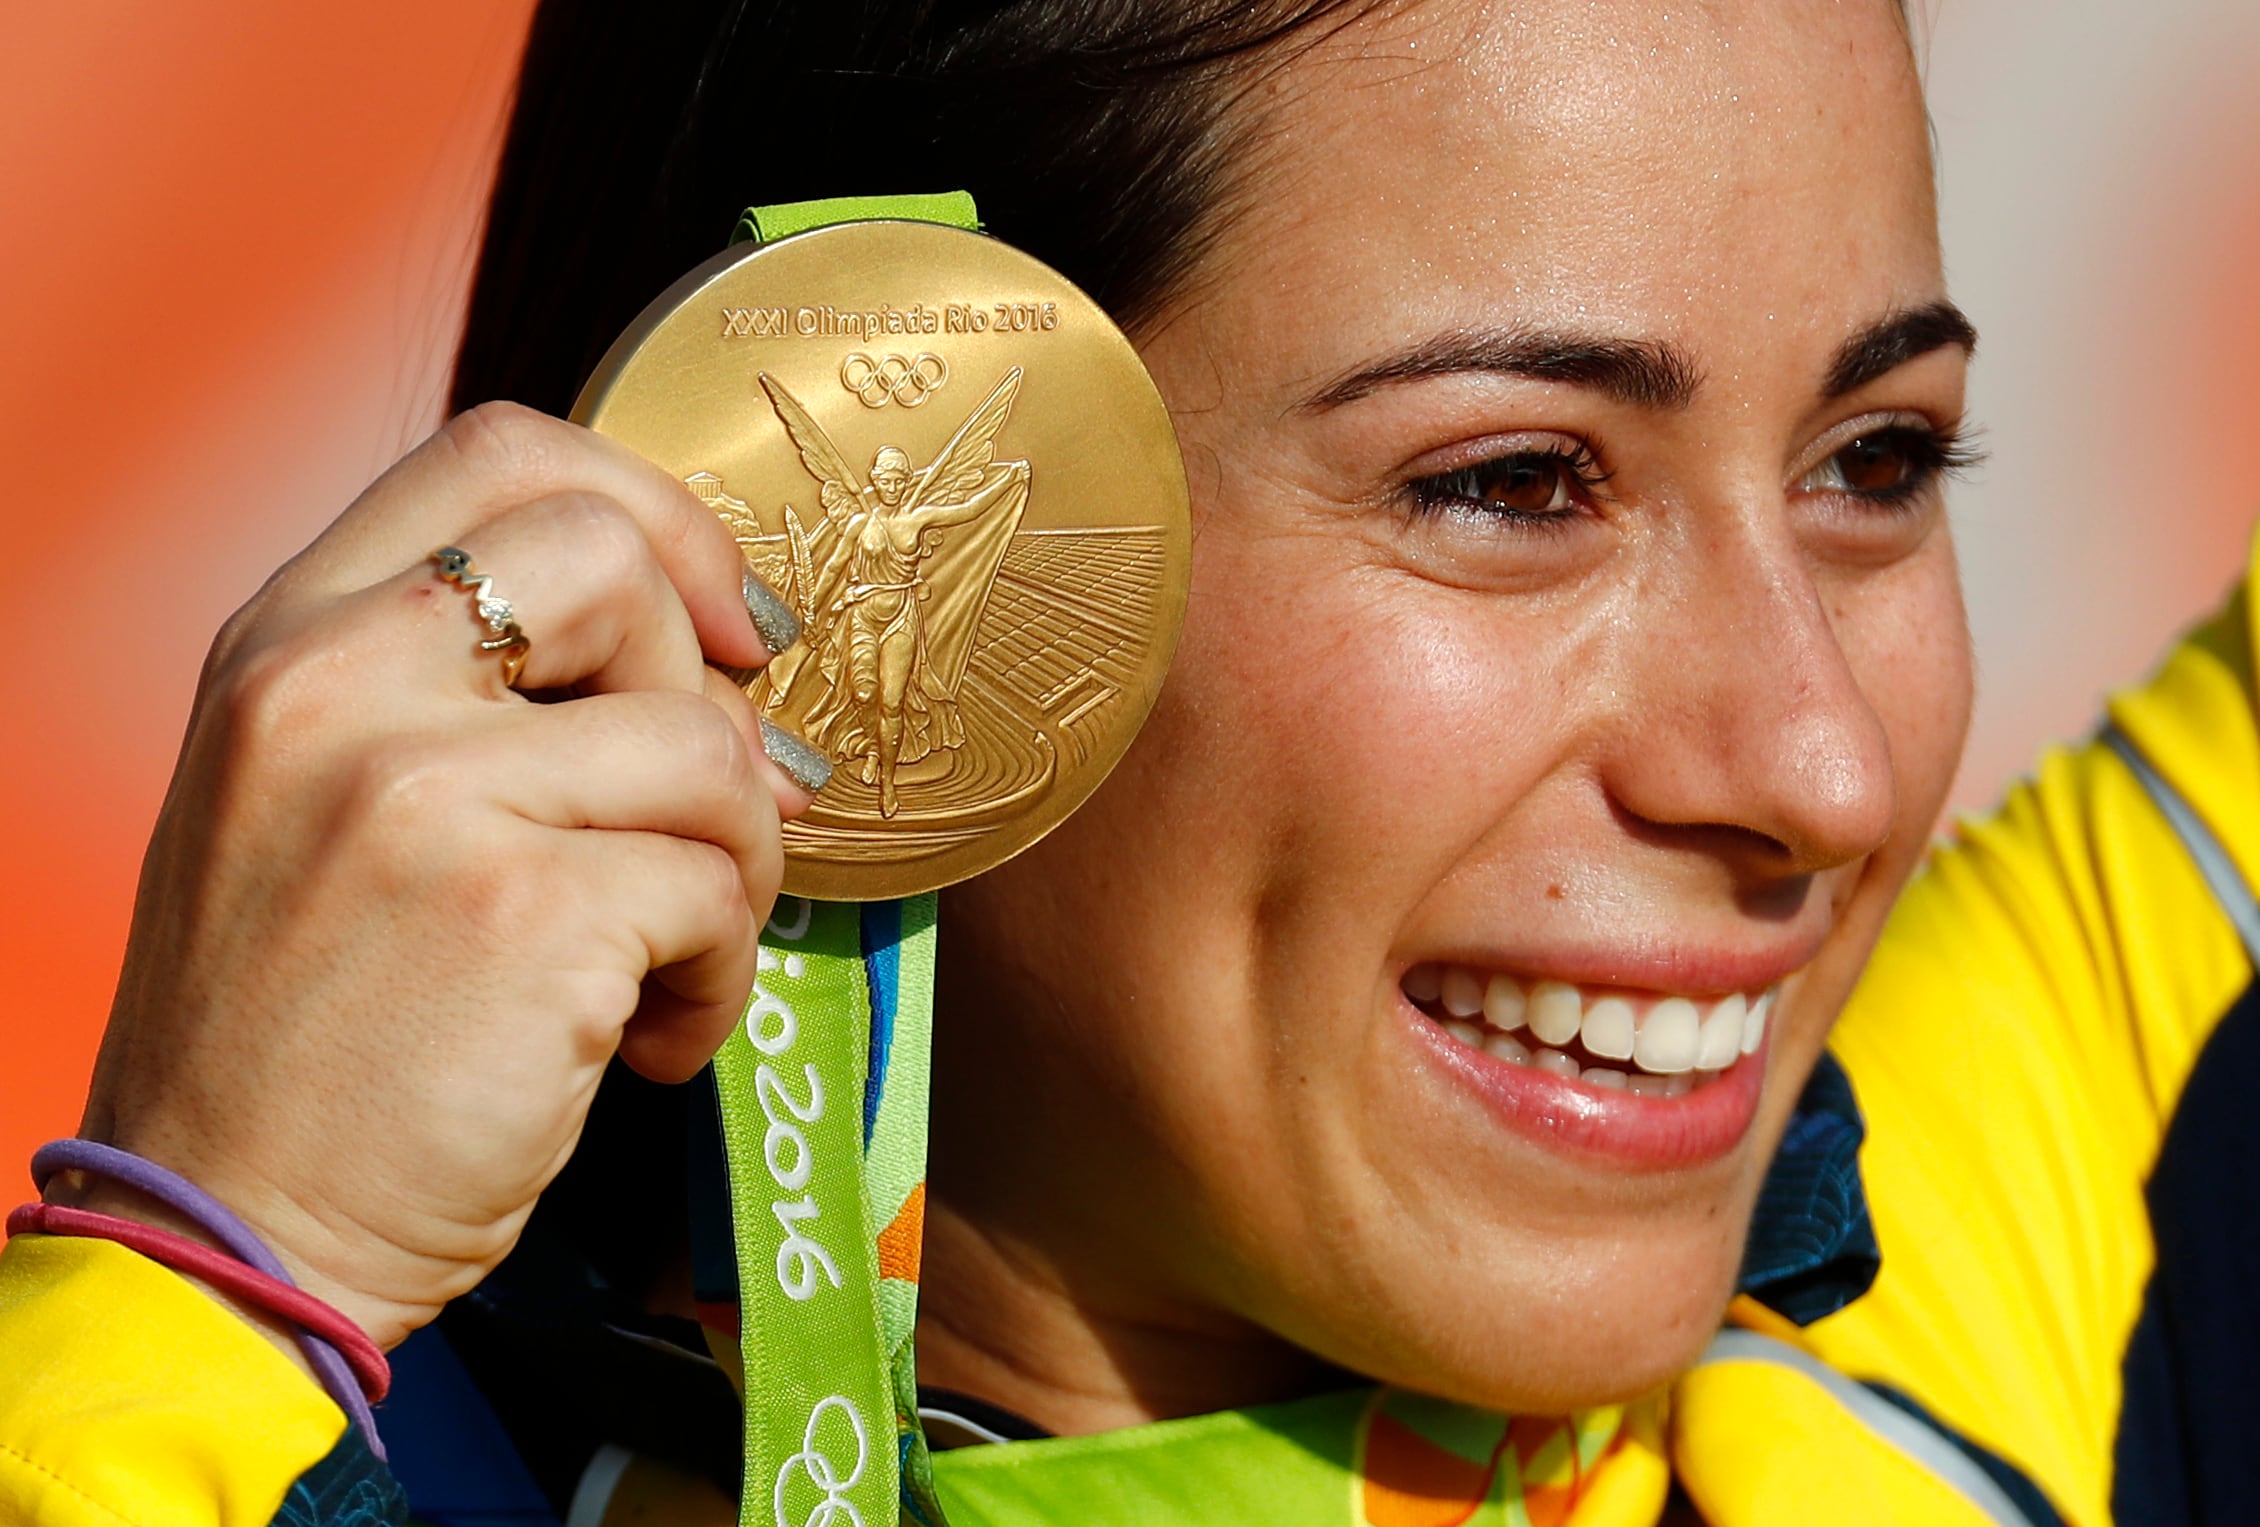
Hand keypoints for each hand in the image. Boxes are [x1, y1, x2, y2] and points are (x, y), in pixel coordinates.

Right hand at [67, 404, 811, 1350]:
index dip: (653, 512)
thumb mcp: (321, 805)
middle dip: (707, 690)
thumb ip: (470, 699)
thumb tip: (718, 659)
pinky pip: (718, 887)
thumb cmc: (302, 1033)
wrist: (229, 1234)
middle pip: (617, 559)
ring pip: (704, 741)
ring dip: (738, 863)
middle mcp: (338, 688)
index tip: (722, 620)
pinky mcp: (524, 917)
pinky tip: (656, 1042)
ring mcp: (424, 796)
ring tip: (673, 960)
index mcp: (288, 643)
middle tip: (701, 815)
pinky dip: (722, 974)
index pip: (498, 454)